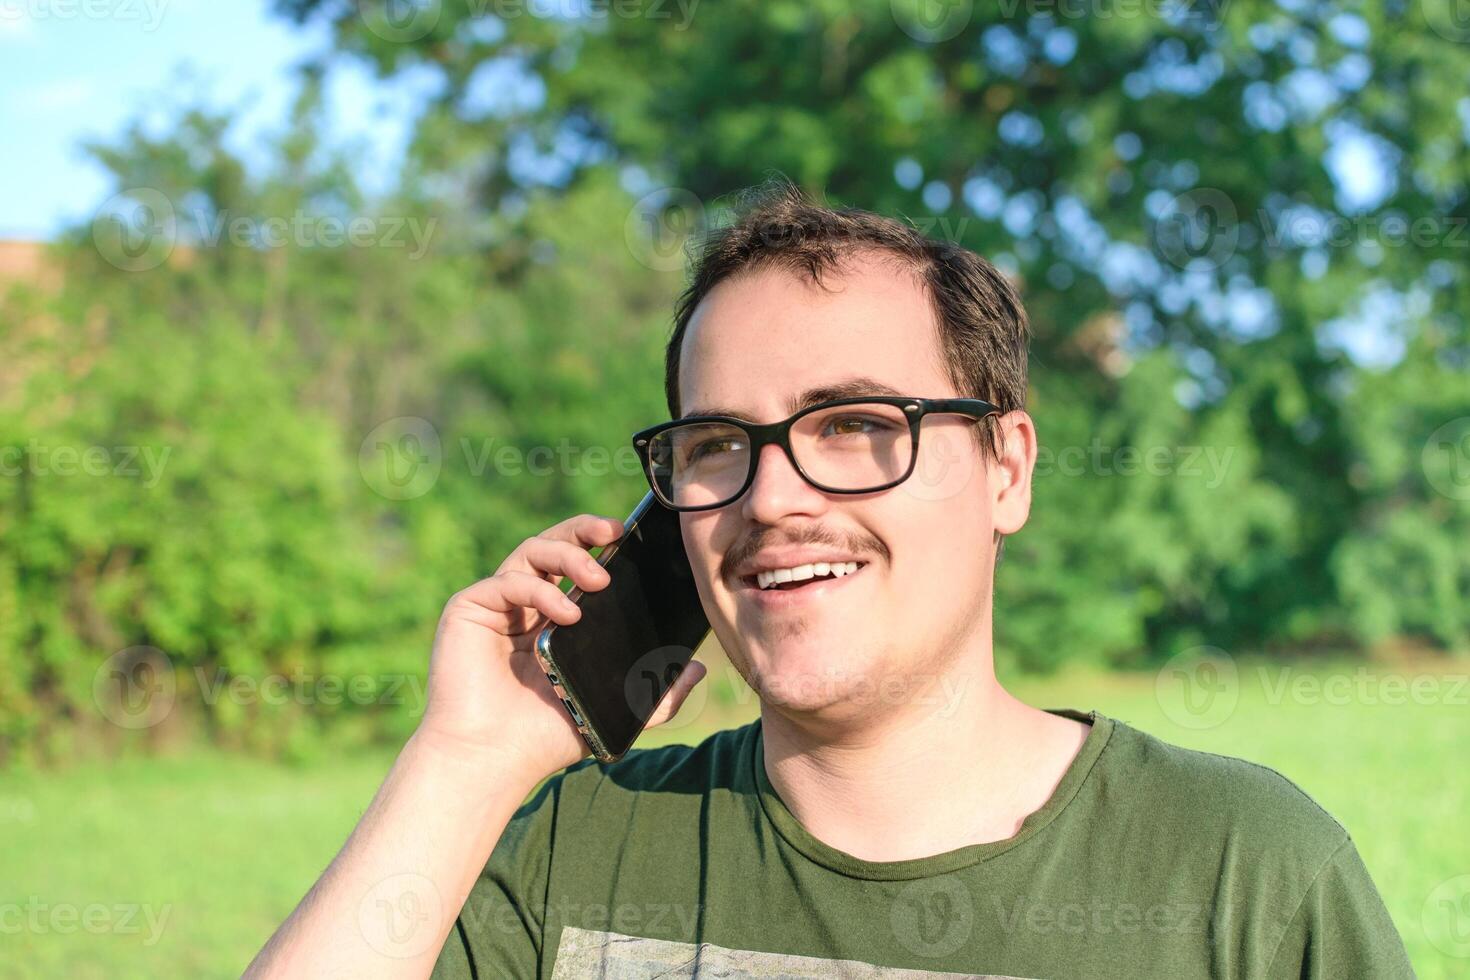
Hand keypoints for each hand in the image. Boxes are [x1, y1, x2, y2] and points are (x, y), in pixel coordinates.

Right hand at [415, 513, 707, 781]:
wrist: (491, 761)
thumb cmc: (545, 737)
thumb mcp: (615, 711)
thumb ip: (657, 694)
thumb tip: (699, 669)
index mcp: (554, 617)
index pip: (579, 565)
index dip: (602, 545)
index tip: (633, 536)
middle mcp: (524, 604)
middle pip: (554, 545)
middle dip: (585, 530)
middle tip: (616, 531)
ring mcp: (496, 605)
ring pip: (531, 551)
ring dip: (569, 555)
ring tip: (599, 578)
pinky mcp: (469, 609)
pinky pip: (507, 581)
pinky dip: (539, 589)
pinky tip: (566, 612)